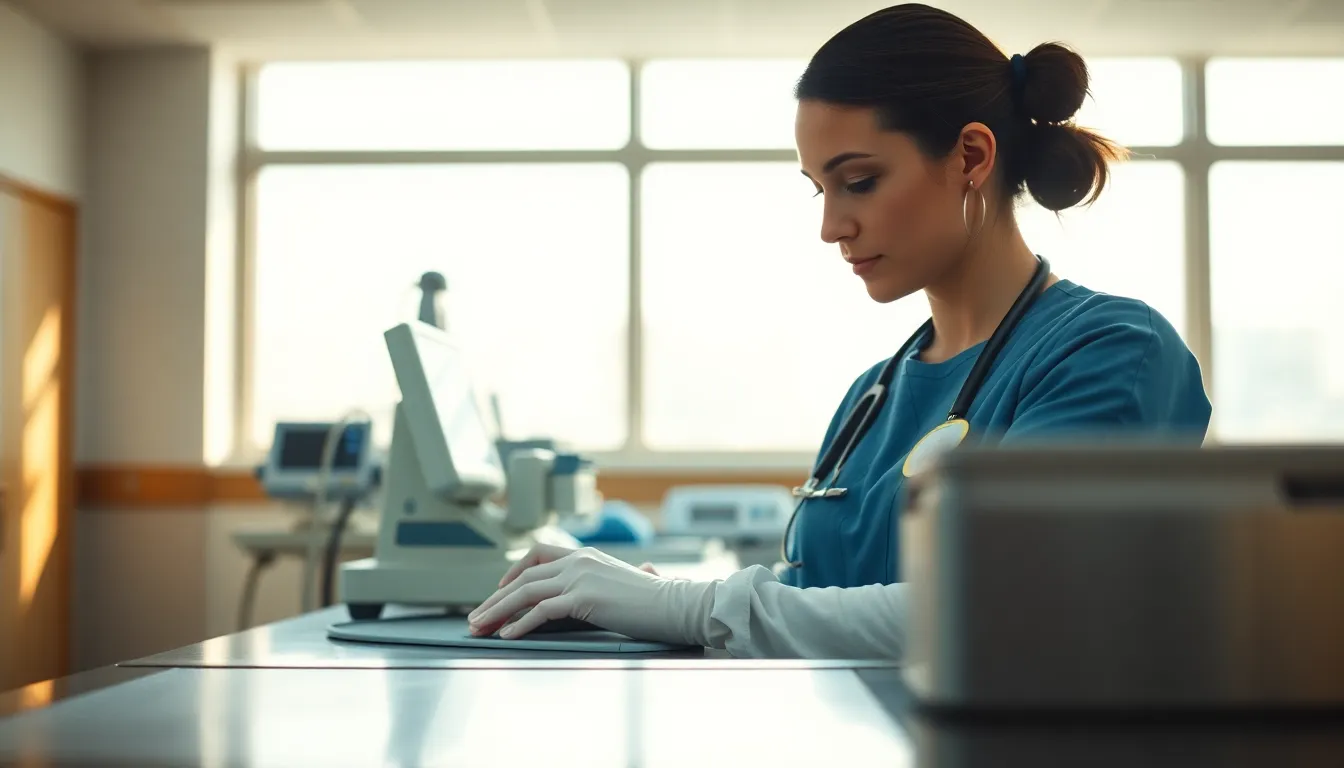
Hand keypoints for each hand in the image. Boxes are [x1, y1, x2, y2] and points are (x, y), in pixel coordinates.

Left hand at [466, 544, 714, 645]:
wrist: (677, 604)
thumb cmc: (659, 599)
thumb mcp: (635, 580)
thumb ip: (629, 576)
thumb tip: (648, 572)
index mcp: (587, 555)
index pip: (539, 553)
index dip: (514, 570)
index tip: (499, 589)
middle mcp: (579, 560)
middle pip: (524, 576)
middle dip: (495, 599)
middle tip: (476, 617)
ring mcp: (580, 577)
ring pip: (526, 591)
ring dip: (498, 611)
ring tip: (480, 627)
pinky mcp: (584, 598)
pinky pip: (542, 610)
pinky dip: (520, 623)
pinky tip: (507, 634)